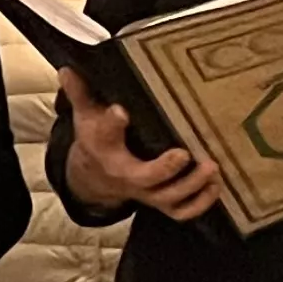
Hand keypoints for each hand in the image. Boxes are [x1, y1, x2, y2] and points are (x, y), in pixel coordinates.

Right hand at [56, 68, 222, 222]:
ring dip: (192, 186)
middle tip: (185, 153)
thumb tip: (67, 69)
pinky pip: (180, 212)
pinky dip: (200, 203)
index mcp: (105, 149)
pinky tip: (215, 185)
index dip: (112, 123)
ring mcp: (146, 191)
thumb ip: (81, 93)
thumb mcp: (86, 116)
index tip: (121, 111)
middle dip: (165, 169)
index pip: (104, 135)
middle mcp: (125, 174)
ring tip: (211, 167)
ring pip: (167, 198)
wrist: (96, 177)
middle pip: (144, 178)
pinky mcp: (161, 201)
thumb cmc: (98, 140)